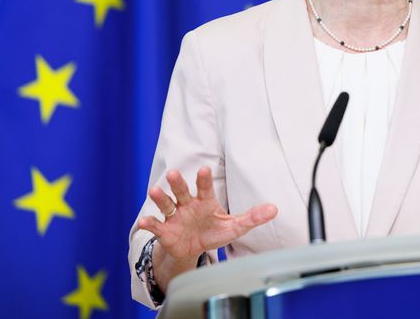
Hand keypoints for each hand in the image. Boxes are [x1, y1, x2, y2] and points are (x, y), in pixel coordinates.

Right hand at [137, 167, 276, 289]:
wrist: (193, 249)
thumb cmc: (214, 232)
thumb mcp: (234, 227)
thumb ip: (252, 217)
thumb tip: (275, 209)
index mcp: (205, 201)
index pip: (204, 188)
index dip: (203, 180)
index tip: (204, 170)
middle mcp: (188, 205)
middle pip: (182, 191)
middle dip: (178, 183)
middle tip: (174, 173)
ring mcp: (174, 217)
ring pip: (166, 204)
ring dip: (160, 198)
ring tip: (154, 191)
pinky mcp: (165, 231)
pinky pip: (156, 226)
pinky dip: (150, 224)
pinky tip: (143, 222)